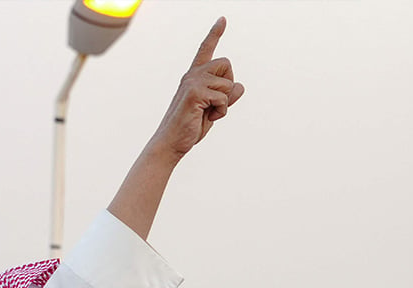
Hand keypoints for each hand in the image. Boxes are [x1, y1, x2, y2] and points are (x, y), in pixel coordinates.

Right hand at [149, 17, 244, 158]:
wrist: (172, 142)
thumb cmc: (191, 126)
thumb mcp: (213, 110)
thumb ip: (226, 97)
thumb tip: (240, 86)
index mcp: (195, 76)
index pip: (206, 50)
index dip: (215, 34)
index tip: (223, 19)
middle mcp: (192, 74)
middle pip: (227, 64)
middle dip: (229, 84)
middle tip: (217, 103)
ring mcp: (192, 82)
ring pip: (228, 84)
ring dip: (225, 103)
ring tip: (209, 113)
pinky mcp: (194, 93)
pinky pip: (224, 98)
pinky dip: (221, 111)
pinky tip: (208, 117)